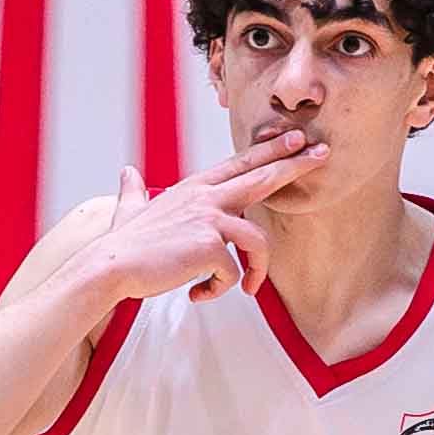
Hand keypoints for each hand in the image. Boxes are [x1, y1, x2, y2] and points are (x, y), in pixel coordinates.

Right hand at [96, 133, 329, 307]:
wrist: (110, 266)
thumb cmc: (122, 244)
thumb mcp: (130, 209)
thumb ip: (134, 191)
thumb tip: (127, 173)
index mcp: (194, 188)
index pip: (239, 164)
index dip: (269, 151)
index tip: (295, 140)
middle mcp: (206, 197)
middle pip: (261, 177)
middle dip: (294, 164)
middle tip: (323, 152)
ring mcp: (210, 219)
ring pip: (257, 240)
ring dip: (256, 271)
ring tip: (246, 290)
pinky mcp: (210, 246)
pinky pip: (233, 273)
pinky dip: (219, 290)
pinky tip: (198, 294)